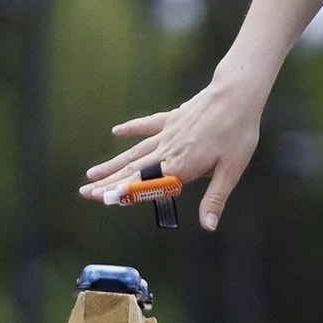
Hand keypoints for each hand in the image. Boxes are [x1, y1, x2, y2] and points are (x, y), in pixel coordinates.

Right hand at [79, 74, 264, 232]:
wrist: (237, 96)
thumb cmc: (237, 134)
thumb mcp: (231, 171)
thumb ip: (215, 199)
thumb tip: (208, 226)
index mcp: (180, 167)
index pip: (146, 185)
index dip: (123, 193)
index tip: (102, 200)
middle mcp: (168, 151)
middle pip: (133, 171)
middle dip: (107, 183)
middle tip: (85, 193)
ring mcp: (168, 133)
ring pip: (134, 152)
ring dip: (112, 163)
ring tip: (91, 173)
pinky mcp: (172, 118)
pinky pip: (147, 125)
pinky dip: (131, 129)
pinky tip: (116, 132)